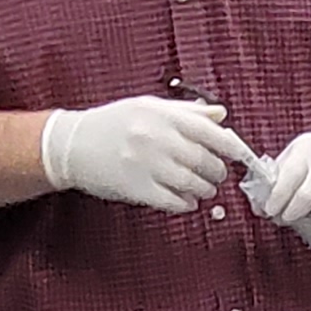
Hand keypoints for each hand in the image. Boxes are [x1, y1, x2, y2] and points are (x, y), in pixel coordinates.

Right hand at [38, 95, 246, 211]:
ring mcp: (146, 165)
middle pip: (205, 161)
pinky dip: (186, 204)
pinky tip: (186, 201)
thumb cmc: (113, 123)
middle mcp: (155, 138)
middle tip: (216, 175)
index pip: (210, 132)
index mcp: (162, 115)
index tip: (238, 155)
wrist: (72, 145)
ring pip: (193, 184)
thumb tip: (221, 115)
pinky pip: (173, 202)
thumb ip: (186, 112)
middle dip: (217, 171)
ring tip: (204, 189)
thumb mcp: (148, 106)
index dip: (231, 147)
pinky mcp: (137, 189)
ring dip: (205, 190)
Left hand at [244, 118, 310, 252]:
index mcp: (306, 151)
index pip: (289, 175)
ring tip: (309, 213)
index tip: (270, 210)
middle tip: (284, 218)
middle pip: (307, 197)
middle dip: (291, 213)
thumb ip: (276, 178)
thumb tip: (259, 207)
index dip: (277, 197)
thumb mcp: (295, 155)